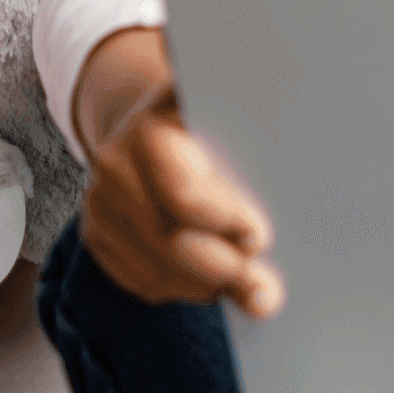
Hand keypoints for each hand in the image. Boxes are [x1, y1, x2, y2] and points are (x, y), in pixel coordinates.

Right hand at [73, 27, 284, 317]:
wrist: (144, 123)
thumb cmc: (203, 114)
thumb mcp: (224, 100)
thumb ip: (253, 108)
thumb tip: (297, 107)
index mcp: (150, 131)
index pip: (184, 195)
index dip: (226, 223)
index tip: (260, 237)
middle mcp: (114, 167)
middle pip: (172, 243)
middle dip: (227, 272)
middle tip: (266, 293)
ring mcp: (99, 205)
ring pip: (159, 272)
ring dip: (207, 287)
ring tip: (244, 284)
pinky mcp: (96, 236)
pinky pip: (142, 282)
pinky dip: (182, 290)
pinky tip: (209, 279)